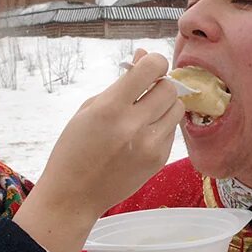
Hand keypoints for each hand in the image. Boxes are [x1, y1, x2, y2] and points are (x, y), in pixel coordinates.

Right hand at [13, 50, 184, 251]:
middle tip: (146, 91)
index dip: (153, 62)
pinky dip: (162, 125)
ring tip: (145, 112)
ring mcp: (150, 146)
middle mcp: (134, 126)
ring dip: (165, 104)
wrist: (74, 196)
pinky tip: (143, 133)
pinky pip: (172, 131)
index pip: (151, 69)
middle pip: (170, 88)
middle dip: (160, 84)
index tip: (148, 67)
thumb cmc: (74, 149)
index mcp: (111, 108)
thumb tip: (144, 56)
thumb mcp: (88, 110)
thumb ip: (120, 83)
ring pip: (177, 108)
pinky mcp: (159, 160)